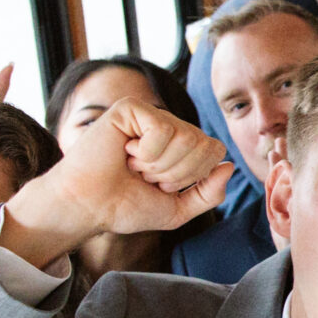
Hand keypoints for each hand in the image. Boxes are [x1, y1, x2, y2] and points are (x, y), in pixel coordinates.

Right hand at [1, 98, 230, 266]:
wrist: (89, 207)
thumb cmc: (125, 206)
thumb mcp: (177, 209)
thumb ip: (208, 193)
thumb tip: (229, 166)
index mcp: (181, 145)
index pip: (215, 151)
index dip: (192, 176)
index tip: (161, 185)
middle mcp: (169, 126)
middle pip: (204, 144)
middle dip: (176, 172)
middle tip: (145, 175)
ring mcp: (151, 115)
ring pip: (185, 137)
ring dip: (158, 164)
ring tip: (134, 165)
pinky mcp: (131, 108)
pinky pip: (162, 130)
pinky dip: (145, 152)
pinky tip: (124, 152)